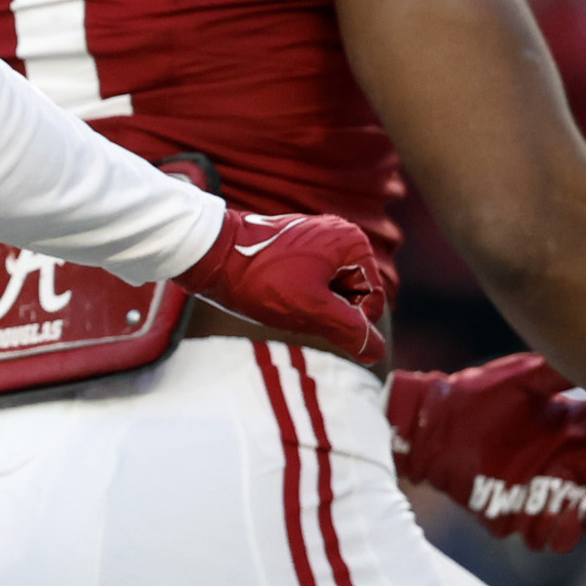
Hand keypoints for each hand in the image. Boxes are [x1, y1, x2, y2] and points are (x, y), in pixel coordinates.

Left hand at [174, 209, 384, 363]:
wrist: (209, 254)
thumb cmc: (258, 278)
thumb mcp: (311, 310)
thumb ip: (350, 331)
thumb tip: (376, 350)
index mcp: (352, 243)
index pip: (373, 301)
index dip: (347, 318)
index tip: (311, 308)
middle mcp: (339, 235)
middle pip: (353, 296)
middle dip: (327, 310)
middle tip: (293, 301)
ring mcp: (317, 240)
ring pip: (331, 294)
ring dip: (311, 305)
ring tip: (281, 294)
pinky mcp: (297, 248)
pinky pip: (312, 285)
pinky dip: (297, 296)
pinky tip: (273, 290)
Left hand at [390, 354, 585, 551]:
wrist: (431, 421)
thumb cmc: (476, 394)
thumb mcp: (519, 378)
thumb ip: (555, 371)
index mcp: (571, 428)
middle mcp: (564, 461)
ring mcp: (541, 489)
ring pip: (581, 514)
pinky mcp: (514, 510)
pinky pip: (539, 529)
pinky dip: (547, 530)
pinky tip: (545, 522)